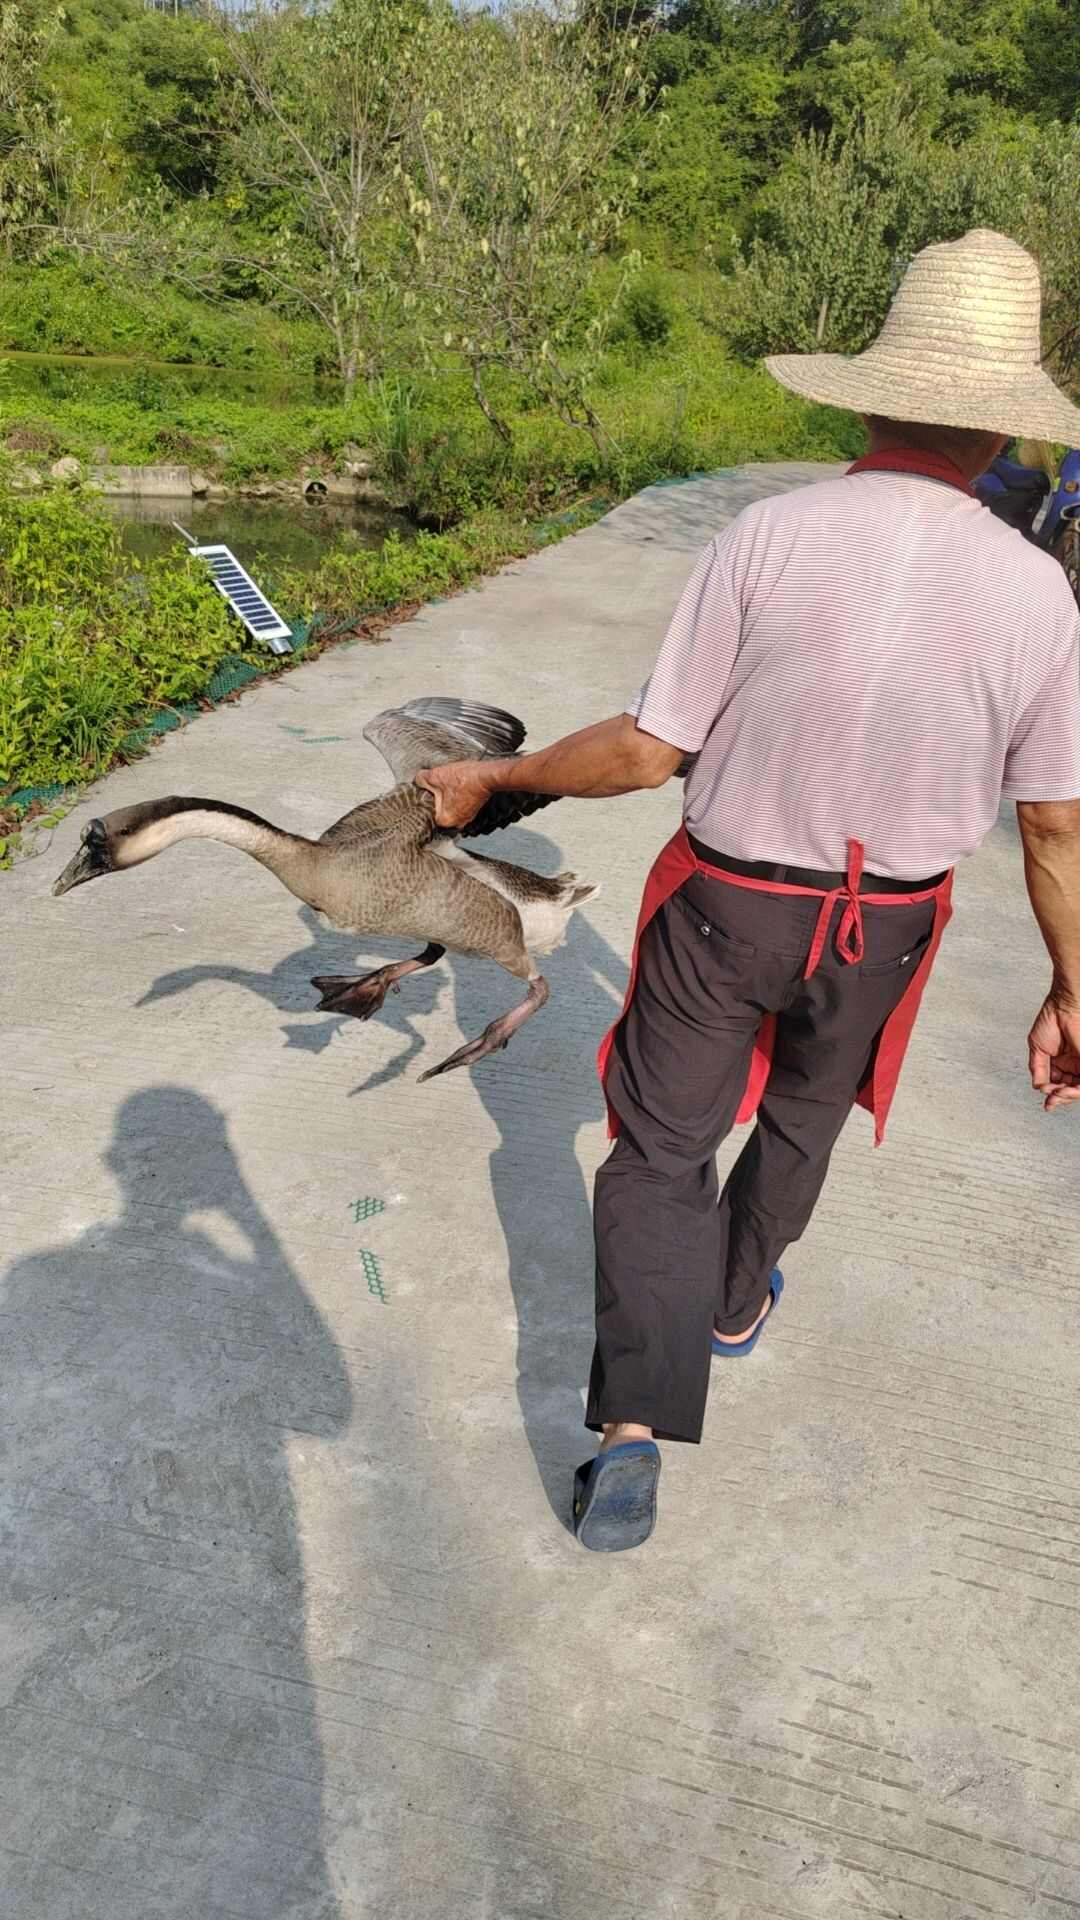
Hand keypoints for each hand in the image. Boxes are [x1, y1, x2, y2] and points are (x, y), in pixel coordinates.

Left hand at [416, 759, 500, 829]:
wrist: (487, 775)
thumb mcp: (436, 776)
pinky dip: (457, 796)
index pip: (428, 815)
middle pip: (440, 812)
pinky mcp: (474, 808)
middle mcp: (458, 822)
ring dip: (447, 797)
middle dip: (436, 800)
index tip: (424, 793)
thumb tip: (417, 780)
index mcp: (446, 820)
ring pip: (450, 808)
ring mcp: (467, 816)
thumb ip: (422, 779)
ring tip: (447, 785)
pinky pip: (460, 804)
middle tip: (434, 788)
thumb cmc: (466, 779)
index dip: (425, 802)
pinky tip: (457, 785)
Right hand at [1028, 993, 1079, 1108]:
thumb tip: (1038, 1087)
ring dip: (1066, 1096)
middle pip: (1069, 1090)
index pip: (1059, 1085)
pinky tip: (1064, 1090)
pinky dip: (1075, 1090)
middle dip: (1059, 1098)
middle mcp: (1072, 1065)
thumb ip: (1037, 1069)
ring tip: (1056, 1095)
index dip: (1053, 1096)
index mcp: (1061, 1063)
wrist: (1062, 1007)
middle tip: (1051, 1099)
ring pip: (1078, 1089)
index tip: (1047, 1103)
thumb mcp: (1037, 1049)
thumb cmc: (1050, 1021)